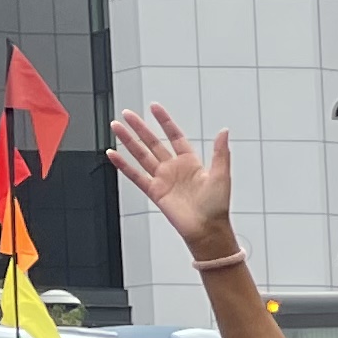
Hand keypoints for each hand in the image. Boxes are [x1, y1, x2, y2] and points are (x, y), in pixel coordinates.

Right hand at [108, 107, 237, 259]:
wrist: (207, 230)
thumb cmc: (217, 207)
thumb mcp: (222, 175)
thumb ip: (221, 153)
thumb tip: (224, 131)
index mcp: (191, 162)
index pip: (174, 136)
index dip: (164, 122)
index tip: (154, 108)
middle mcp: (174, 169)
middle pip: (153, 143)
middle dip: (140, 127)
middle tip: (128, 114)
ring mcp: (163, 179)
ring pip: (141, 155)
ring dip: (128, 141)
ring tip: (117, 127)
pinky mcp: (154, 192)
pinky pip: (135, 175)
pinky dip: (123, 165)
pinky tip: (113, 153)